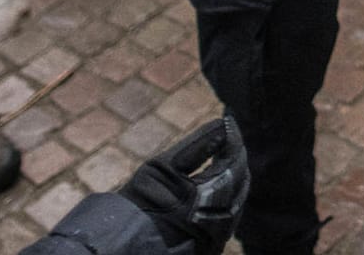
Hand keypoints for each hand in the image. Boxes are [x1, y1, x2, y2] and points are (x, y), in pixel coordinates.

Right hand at [119, 116, 248, 254]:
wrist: (122, 243)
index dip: (233, 140)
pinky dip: (226, 196)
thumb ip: (197, 145)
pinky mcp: (211, 248)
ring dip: (233, 176)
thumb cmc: (138, 201)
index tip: (229, 121)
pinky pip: (227, 217)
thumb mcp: (163, 167)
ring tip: (222, 156)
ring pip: (237, 200)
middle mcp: (219, 223)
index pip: (233, 163)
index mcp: (208, 200)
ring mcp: (217, 238)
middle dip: (235, 157)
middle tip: (227, 137)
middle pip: (240, 182)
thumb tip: (224, 124)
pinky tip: (217, 184)